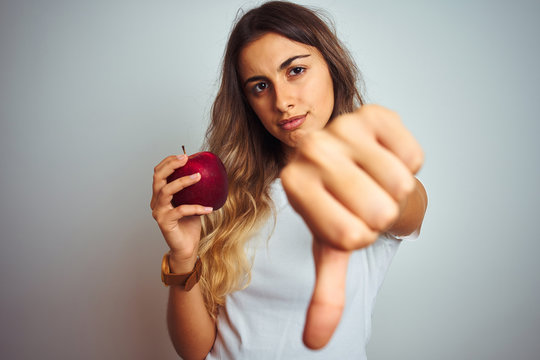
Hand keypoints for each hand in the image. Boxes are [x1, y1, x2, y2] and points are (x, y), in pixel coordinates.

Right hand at [150, 154, 212, 271]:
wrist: (186, 247)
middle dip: (171, 165)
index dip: (168, 162)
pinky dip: (196, 207)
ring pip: (166, 191)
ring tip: (198, 177)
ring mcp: (159, 212)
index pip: (158, 173)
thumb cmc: (189, 225)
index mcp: (160, 196)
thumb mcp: (192, 202)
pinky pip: (181, 210)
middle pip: (158, 178)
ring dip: (183, 181)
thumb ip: (193, 190)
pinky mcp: (165, 223)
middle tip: (185, 159)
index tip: (184, 155)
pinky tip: (208, 208)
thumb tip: (206, 172)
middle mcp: (156, 202)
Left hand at [280, 104, 423, 348]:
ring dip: (395, 190)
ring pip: (400, 183)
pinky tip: (383, 157)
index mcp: (294, 185)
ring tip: (373, 179)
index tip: (347, 219)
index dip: (359, 235)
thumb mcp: (330, 247)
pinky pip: (414, 155)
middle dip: (379, 213)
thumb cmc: (337, 204)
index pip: (350, 235)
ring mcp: (342, 126)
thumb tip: (316, 341)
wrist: (349, 160)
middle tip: (363, 199)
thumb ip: (325, 292)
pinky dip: (408, 164)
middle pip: (378, 210)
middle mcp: (311, 151)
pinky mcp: (373, 112)